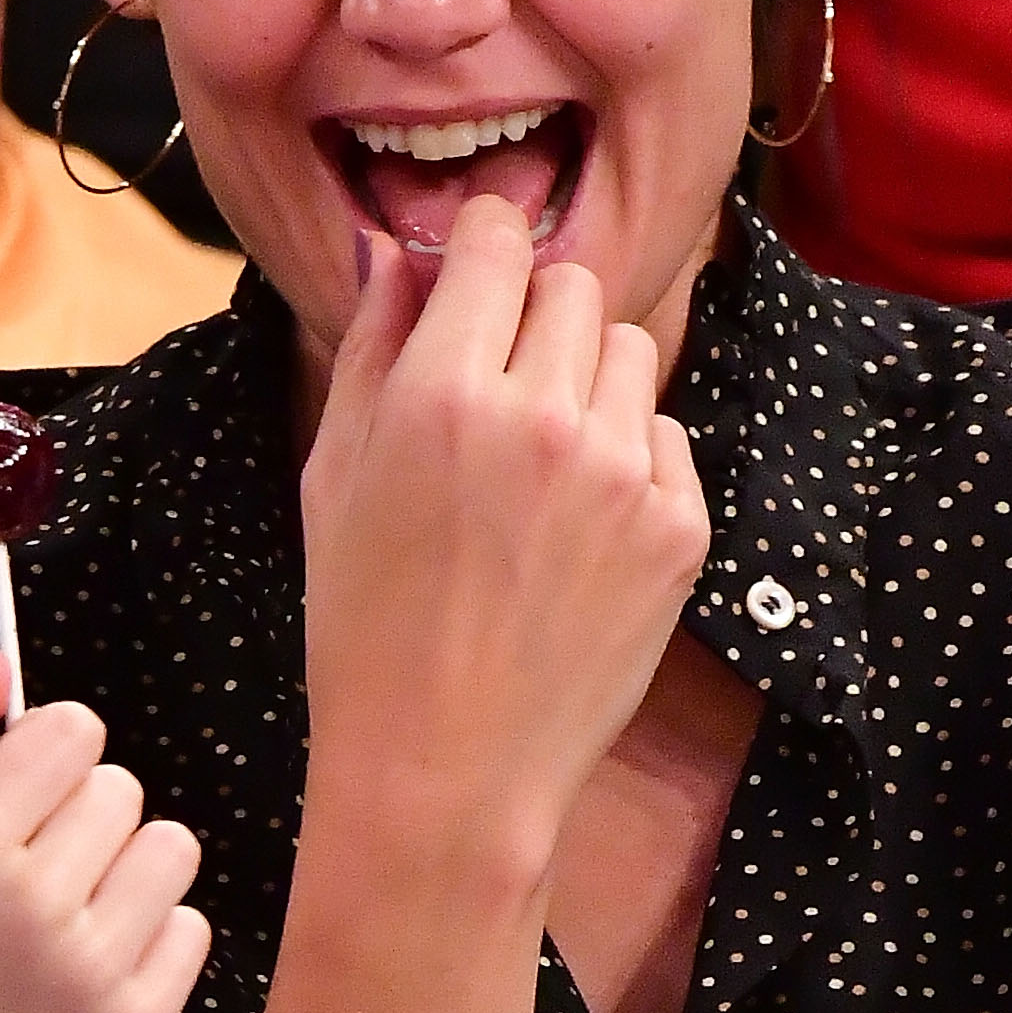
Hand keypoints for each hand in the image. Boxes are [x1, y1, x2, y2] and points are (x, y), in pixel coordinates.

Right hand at [0, 657, 209, 1012]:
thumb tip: (0, 663)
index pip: (71, 731)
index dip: (46, 757)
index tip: (21, 799)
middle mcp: (34, 901)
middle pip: (121, 786)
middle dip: (80, 818)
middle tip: (32, 875)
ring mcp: (93, 968)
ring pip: (169, 848)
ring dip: (126, 870)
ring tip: (71, 916)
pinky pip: (190, 928)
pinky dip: (151, 939)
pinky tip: (94, 966)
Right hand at [300, 199, 707, 885]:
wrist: (446, 772)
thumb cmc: (366, 631)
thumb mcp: (333, 479)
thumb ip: (371, 347)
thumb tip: (398, 250)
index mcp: (440, 392)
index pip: (495, 239)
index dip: (484, 243)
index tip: (479, 265)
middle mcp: (540, 416)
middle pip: (572, 285)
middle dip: (534, 314)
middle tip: (498, 386)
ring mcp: (621, 473)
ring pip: (628, 352)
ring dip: (587, 380)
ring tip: (538, 466)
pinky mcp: (678, 527)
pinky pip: (664, 436)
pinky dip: (626, 460)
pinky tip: (573, 531)